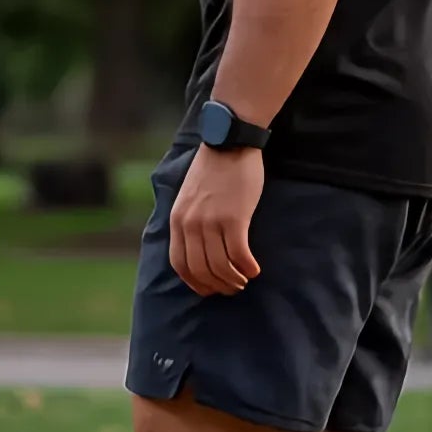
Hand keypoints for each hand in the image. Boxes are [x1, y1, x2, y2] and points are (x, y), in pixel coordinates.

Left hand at [169, 144, 264, 297]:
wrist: (229, 143)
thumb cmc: (213, 169)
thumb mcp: (189, 196)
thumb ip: (188, 220)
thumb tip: (198, 249)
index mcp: (177, 220)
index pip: (180, 264)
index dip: (195, 282)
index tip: (209, 289)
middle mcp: (191, 224)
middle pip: (201, 270)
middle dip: (217, 286)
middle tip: (232, 288)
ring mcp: (211, 222)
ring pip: (221, 266)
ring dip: (234, 279)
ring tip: (244, 280)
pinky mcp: (234, 218)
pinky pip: (239, 255)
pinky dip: (247, 267)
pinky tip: (254, 269)